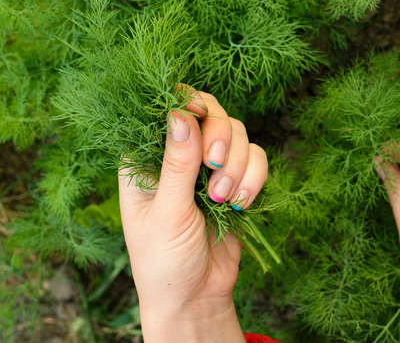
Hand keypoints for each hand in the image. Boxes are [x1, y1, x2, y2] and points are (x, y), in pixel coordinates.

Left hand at [118, 91, 267, 342]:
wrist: (195, 296)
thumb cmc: (163, 259)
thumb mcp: (166, 212)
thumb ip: (176, 164)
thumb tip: (180, 115)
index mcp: (144, 158)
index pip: (164, 109)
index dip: (185, 102)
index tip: (198, 113)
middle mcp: (177, 155)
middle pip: (208, 112)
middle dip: (218, 137)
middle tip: (214, 165)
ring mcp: (207, 167)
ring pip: (237, 133)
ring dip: (237, 164)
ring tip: (223, 200)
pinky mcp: (235, 181)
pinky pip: (255, 158)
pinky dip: (254, 177)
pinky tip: (239, 204)